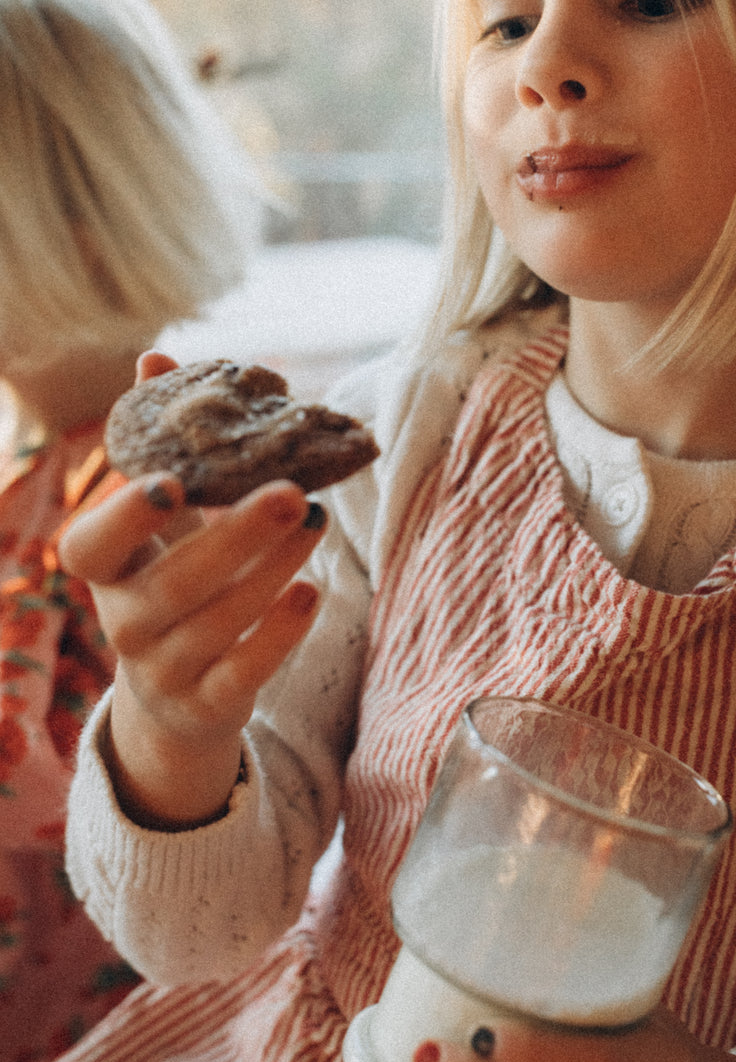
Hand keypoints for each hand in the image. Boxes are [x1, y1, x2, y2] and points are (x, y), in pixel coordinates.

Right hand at [58, 355, 327, 829]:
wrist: (177, 694)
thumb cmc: (174, 578)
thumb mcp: (161, 521)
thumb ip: (160, 443)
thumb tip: (157, 358)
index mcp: (106, 570)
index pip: (92, 546)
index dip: (125, 515)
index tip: (171, 478)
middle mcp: (125, 623)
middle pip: (173, 584)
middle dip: (235, 536)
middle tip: (294, 490)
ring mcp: (166, 670)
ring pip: (218, 624)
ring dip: (273, 569)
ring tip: (317, 519)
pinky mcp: (210, 703)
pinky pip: (244, 673)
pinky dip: (280, 634)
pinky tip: (313, 591)